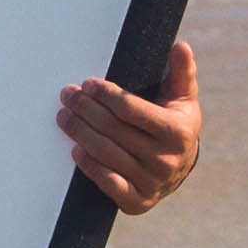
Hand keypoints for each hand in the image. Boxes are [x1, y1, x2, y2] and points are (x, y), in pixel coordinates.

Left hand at [59, 41, 202, 213]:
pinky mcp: (137, 201)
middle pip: (113, 130)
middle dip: (85, 109)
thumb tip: (181, 46)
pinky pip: (107, 182)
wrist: (179, 168)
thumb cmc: (175, 125)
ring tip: (64, 116)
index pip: (131, 109)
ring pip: (106, 153)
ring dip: (79, 132)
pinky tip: (75, 149)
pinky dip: (88, 165)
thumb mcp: (182, 98)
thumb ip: (181, 72)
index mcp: (177, 132)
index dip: (106, 95)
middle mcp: (166, 159)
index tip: (88, 84)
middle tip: (68, 95)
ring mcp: (151, 182)